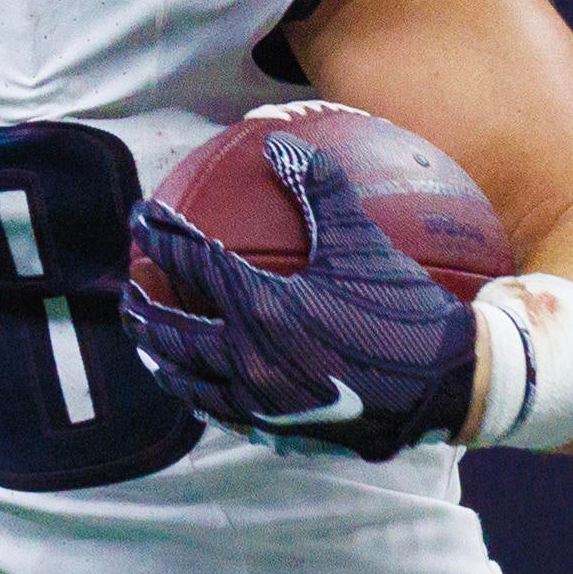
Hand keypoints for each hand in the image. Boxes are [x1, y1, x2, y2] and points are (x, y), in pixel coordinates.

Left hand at [122, 137, 478, 459]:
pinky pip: (223, 412)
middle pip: (176, 333)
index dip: (162, 237)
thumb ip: (319, 189)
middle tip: (128, 293)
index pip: (194, 265)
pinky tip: (198, 389)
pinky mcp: (279, 430)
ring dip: (163, 359)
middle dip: (145, 311)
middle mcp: (251, 361)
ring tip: (147, 345)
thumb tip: (283, 143)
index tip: (142, 220)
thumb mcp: (361, 241)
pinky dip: (200, 395)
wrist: (444, 385)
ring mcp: (262, 402)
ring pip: (191, 381)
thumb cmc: (403, 308)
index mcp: (264, 310)